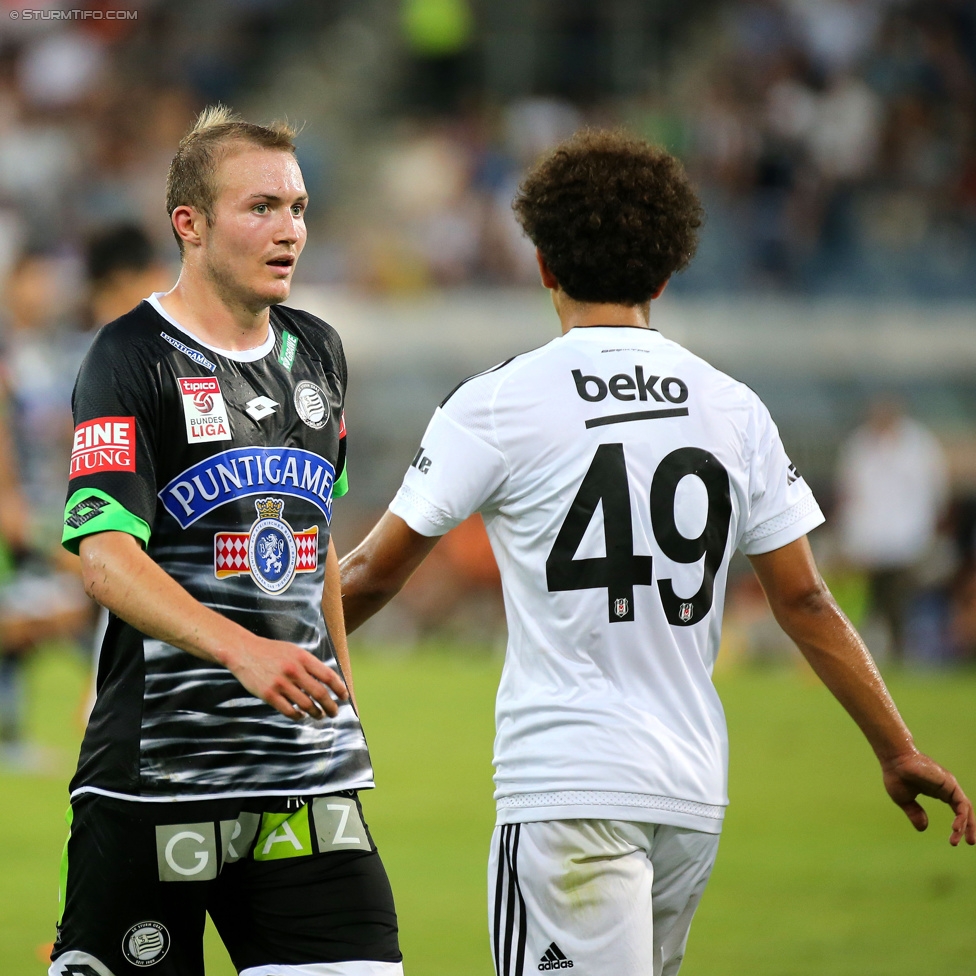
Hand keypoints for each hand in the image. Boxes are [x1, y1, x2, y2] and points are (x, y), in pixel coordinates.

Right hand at [223, 636, 349, 721]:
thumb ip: (310, 664)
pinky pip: (289, 711)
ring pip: (306, 705)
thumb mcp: (294, 651)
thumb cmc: (272, 652)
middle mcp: (293, 670)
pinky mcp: (268, 694)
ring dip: (316, 713)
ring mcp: (280, 683)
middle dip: (331, 706)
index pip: (328, 676)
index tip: (344, 697)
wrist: (244, 651)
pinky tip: (301, 716)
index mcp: (302, 657)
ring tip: (320, 715)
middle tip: (334, 712)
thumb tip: (330, 681)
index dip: (339, 688)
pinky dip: (298, 716)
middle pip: (320, 694)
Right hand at [882, 751, 975, 846]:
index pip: (957, 810)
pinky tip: (956, 828)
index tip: (955, 839)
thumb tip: (923, 828)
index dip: (959, 824)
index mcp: (939, 792)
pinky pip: (962, 803)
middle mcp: (948, 788)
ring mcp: (950, 785)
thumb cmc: (896, 775)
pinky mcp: (949, 783)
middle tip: (969, 842)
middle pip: (965, 810)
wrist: (894, 760)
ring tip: (961, 839)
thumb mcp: (905, 800)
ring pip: (965, 808)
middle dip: (969, 827)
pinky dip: (962, 817)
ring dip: (967, 825)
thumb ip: (915, 813)